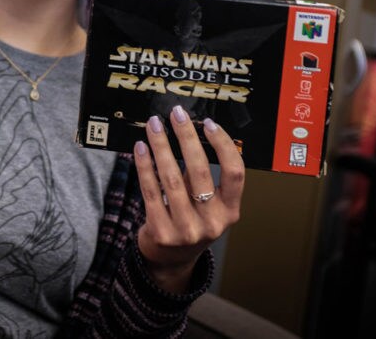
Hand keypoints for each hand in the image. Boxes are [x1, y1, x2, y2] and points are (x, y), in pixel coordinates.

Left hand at [132, 105, 244, 292]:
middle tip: (176, 114)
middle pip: (200, 171)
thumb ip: (203, 178)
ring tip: (154, 126)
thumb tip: (188, 132)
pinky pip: (151, 190)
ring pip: (172, 178)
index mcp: (230, 212)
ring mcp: (186, 230)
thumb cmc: (191, 222)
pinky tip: (141, 148)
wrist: (170, 260)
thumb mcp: (208, 207)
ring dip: (161, 147)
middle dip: (186, 137)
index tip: (209, 124)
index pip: (235, 173)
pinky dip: (145, 166)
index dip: (224, 146)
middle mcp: (211, 222)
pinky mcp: (161, 231)